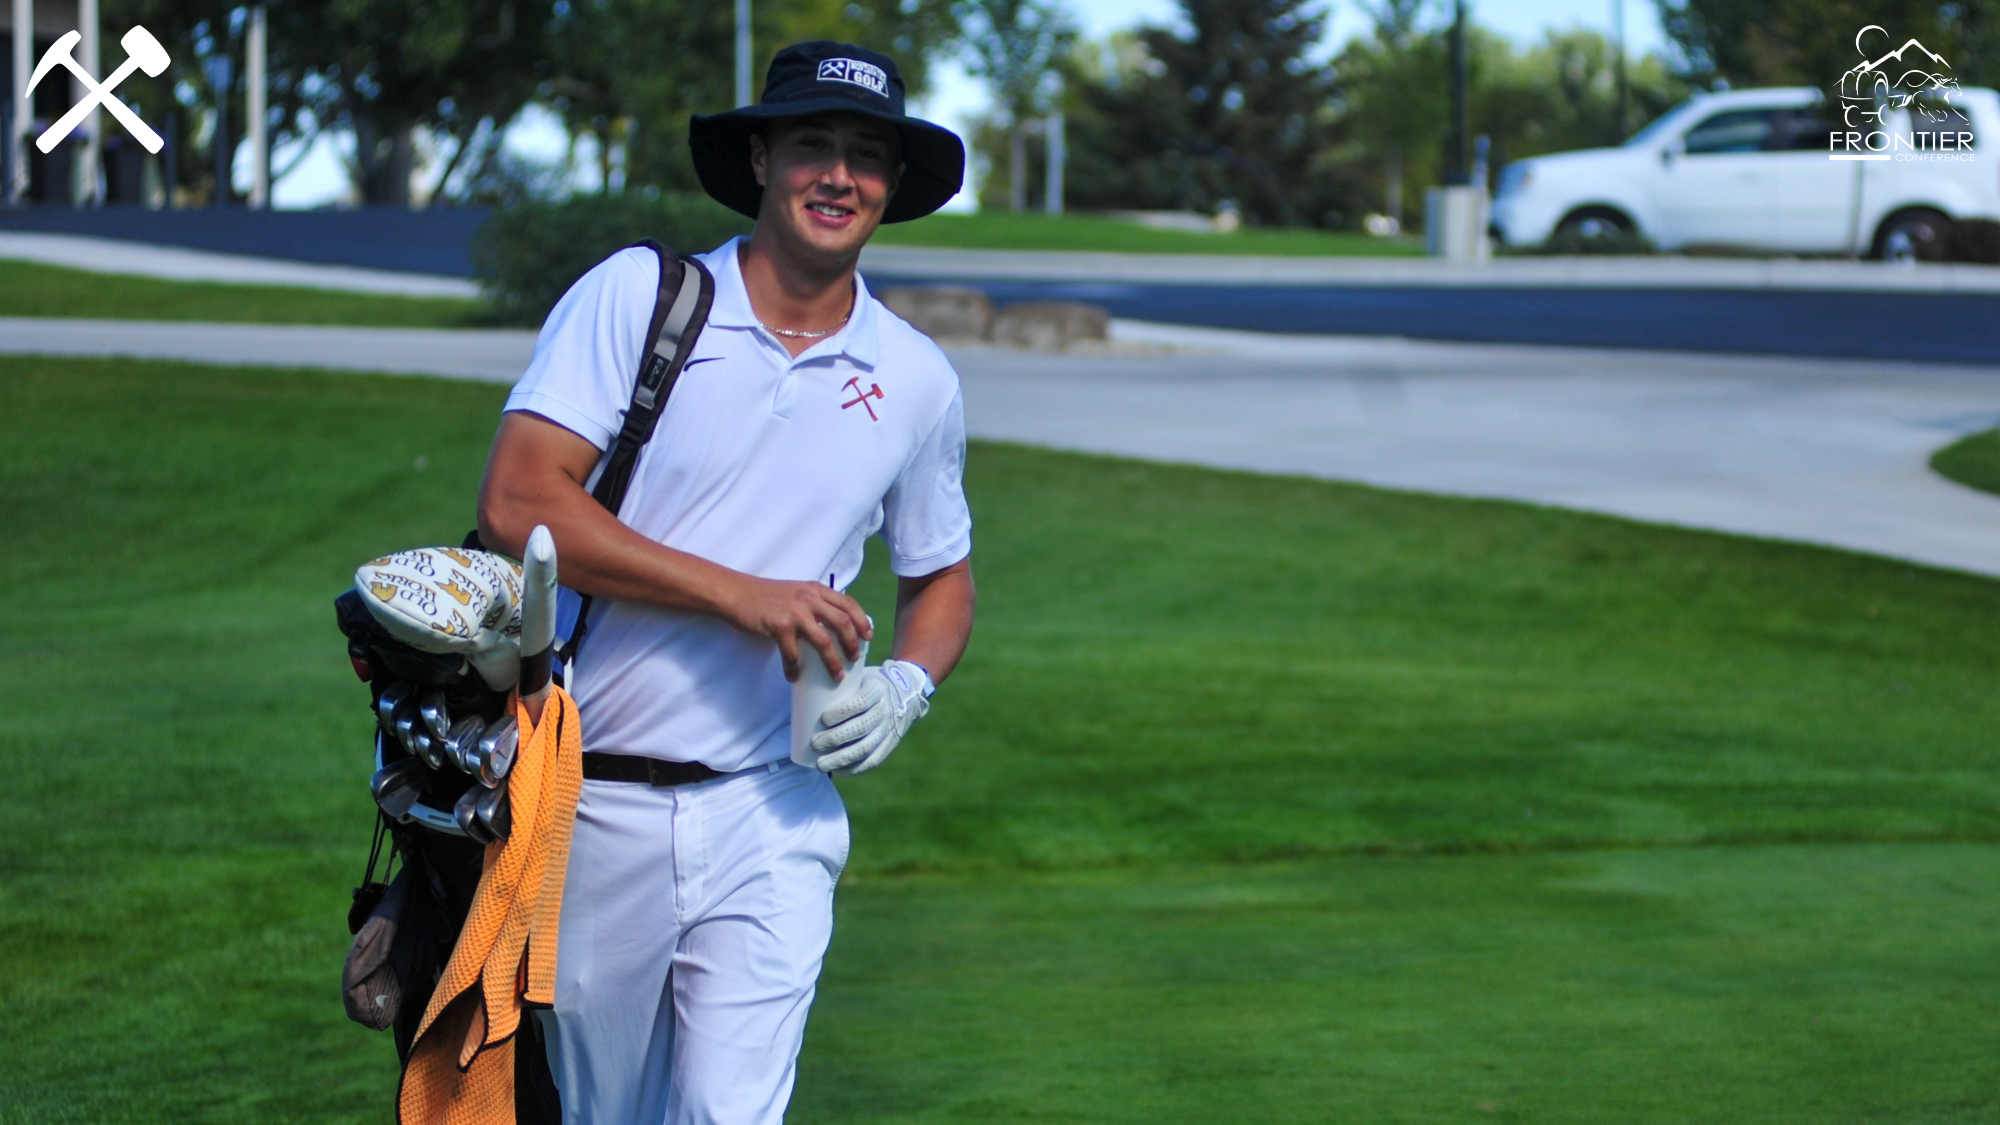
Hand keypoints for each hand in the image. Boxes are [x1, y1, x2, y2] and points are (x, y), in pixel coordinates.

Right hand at [724, 577, 871, 681]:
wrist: (737, 593)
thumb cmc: (766, 595)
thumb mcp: (796, 591)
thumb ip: (814, 602)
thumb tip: (830, 625)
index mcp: (816, 590)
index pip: (848, 603)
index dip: (861, 621)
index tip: (868, 636)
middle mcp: (809, 599)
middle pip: (842, 623)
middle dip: (852, 644)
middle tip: (854, 658)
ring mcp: (795, 612)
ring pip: (824, 641)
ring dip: (832, 661)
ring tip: (837, 675)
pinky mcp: (779, 626)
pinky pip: (793, 653)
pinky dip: (794, 668)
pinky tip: (793, 676)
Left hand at [810, 660, 931, 775]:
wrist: (904, 694)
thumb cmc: (867, 685)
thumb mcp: (859, 676)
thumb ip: (837, 683)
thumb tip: (800, 694)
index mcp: (877, 689)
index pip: (861, 702)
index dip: (842, 712)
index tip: (822, 718)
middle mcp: (885, 710)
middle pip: (860, 728)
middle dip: (835, 738)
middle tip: (814, 743)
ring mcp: (889, 730)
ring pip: (865, 748)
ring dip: (841, 758)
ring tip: (820, 765)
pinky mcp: (889, 745)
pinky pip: (873, 761)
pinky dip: (854, 769)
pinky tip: (837, 772)